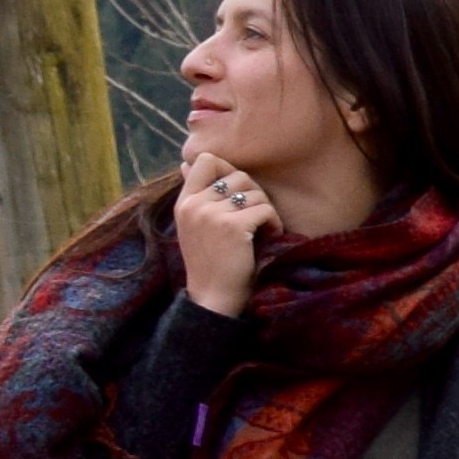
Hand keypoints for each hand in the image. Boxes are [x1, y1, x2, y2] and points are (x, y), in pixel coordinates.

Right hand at [173, 151, 276, 317]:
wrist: (213, 297)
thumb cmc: (211, 261)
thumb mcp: (193, 225)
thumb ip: (195, 195)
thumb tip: (185, 163)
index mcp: (184, 202)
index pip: (205, 160)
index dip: (229, 169)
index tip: (238, 192)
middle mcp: (194, 205)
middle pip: (238, 175)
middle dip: (255, 193)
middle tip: (256, 216)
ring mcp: (212, 215)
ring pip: (255, 192)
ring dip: (266, 210)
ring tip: (262, 229)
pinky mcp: (232, 227)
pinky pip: (265, 209)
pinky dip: (274, 223)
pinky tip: (270, 236)